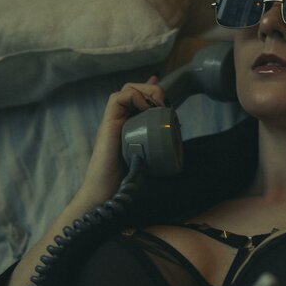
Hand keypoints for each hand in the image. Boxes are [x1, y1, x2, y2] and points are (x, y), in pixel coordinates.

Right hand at [82, 77, 166, 202]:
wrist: (109, 195)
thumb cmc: (128, 183)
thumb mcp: (150, 161)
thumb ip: (160, 152)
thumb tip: (177, 146)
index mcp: (128, 127)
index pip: (138, 100)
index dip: (152, 91)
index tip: (167, 96)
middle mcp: (119, 121)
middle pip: (134, 90)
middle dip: (153, 90)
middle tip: (167, 104)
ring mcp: (112, 122)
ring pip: (127, 90)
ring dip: (146, 91)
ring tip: (159, 105)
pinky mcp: (107, 125)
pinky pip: (118, 99)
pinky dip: (135, 98)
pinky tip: (148, 109)